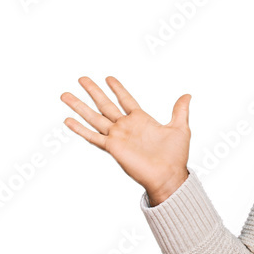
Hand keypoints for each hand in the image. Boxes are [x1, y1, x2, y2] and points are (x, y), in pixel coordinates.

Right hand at [61, 76, 191, 204]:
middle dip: (93, 92)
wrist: (168, 176)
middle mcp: (126, 126)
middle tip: (81, 78)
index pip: (126, 100)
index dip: (118, 89)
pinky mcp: (112, 147)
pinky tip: (68, 120)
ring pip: (94, 117)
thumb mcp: (180, 129)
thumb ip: (180, 111)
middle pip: (105, 105)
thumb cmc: (176, 156)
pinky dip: (80, 129)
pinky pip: (93, 137)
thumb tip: (187, 95)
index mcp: (141, 120)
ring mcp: (117, 136)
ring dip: (80, 106)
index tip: (108, 78)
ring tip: (65, 95)